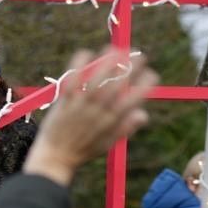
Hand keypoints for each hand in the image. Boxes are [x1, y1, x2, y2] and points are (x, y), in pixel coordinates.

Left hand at [24, 48, 157, 186]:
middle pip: (118, 84)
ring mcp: (81, 105)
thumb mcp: (110, 144)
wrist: (55, 158)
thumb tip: (144, 114)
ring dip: (108, 62)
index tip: (152, 74)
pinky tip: (87, 53)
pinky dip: (79, 65)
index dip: (146, 84)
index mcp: (112, 121)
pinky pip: (73, 79)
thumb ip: (127, 128)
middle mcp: (98, 111)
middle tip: (140, 54)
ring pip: (97, 79)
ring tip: (116, 49)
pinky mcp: (65, 101)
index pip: (134, 99)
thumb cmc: (84, 150)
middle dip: (132, 67)